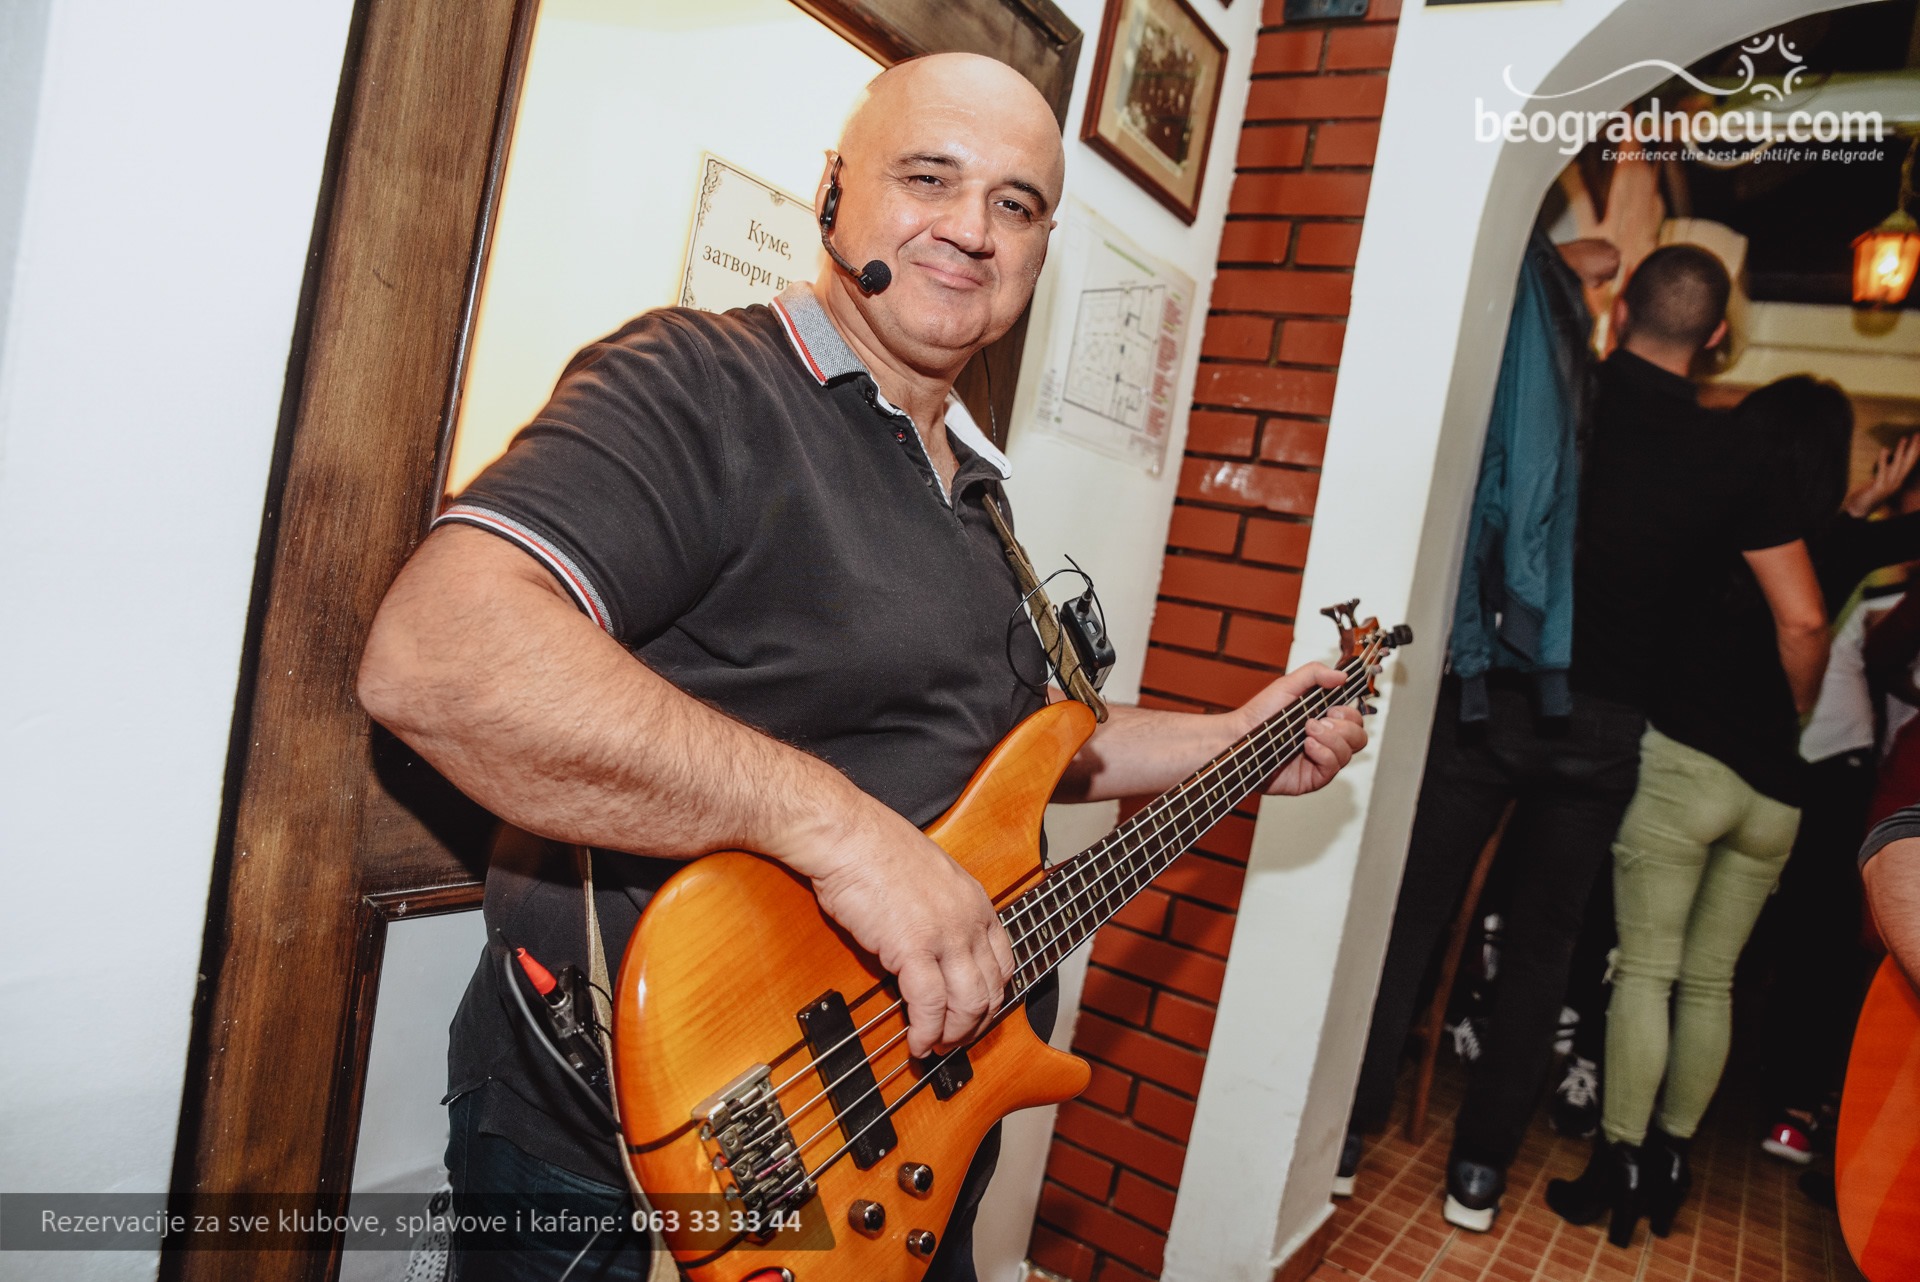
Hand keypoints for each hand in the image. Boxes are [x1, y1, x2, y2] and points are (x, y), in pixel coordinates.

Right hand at [802, 803, 1014, 1057]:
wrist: (846, 835)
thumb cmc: (873, 849)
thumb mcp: (927, 877)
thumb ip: (940, 910)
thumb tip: (932, 946)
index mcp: (975, 901)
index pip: (1003, 962)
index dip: (991, 996)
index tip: (974, 1013)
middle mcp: (969, 919)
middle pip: (991, 988)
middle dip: (975, 1023)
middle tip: (955, 1040)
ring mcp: (946, 934)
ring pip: (968, 1003)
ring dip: (954, 1034)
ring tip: (936, 1047)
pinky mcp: (913, 948)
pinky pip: (930, 1005)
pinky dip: (927, 1031)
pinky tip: (917, 1042)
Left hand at [1232, 662, 1368, 796]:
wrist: (1239, 738)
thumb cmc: (1259, 714)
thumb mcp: (1287, 685)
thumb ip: (1315, 674)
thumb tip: (1343, 676)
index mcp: (1324, 719)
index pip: (1355, 719)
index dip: (1350, 713)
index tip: (1332, 708)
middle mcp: (1326, 740)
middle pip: (1359, 738)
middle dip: (1343, 727)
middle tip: (1316, 721)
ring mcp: (1320, 760)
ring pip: (1349, 753)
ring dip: (1331, 739)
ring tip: (1307, 732)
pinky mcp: (1312, 777)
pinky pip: (1333, 768)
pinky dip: (1324, 754)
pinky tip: (1307, 746)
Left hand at [1845, 434, 1919, 516]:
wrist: (1858, 510)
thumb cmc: (1868, 494)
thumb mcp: (1880, 479)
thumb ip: (1887, 469)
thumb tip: (1891, 455)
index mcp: (1897, 481)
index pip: (1909, 463)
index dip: (1914, 451)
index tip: (1918, 438)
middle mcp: (1896, 483)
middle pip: (1907, 463)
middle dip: (1913, 449)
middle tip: (1917, 435)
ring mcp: (1888, 486)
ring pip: (1897, 466)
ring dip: (1901, 452)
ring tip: (1903, 439)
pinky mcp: (1878, 488)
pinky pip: (1882, 471)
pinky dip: (1884, 460)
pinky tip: (1885, 449)